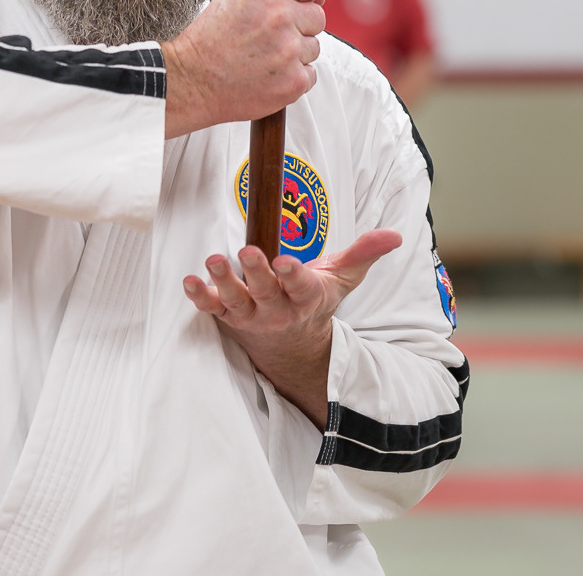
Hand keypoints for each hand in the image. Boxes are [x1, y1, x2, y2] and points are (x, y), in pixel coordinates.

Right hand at [161, 0, 326, 137]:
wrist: (192, 82)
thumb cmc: (209, 41)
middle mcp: (279, 16)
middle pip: (318, 16)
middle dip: (300, 25)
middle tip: (271, 36)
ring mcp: (289, 50)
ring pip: (313, 46)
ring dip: (295, 52)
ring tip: (265, 57)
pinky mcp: (294, 81)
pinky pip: (309, 73)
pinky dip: (293, 76)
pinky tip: (269, 74)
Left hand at [182, 228, 402, 425]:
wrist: (292, 347)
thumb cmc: (315, 302)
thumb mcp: (342, 280)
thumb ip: (363, 254)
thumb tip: (395, 234)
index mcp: (305, 298)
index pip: (300, 286)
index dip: (292, 274)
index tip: (285, 261)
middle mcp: (276, 309)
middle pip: (264, 292)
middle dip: (255, 272)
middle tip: (246, 252)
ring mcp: (250, 316)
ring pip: (234, 301)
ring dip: (222, 282)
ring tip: (212, 261)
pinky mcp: (228, 318)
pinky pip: (211, 309)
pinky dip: (198, 298)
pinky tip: (188, 282)